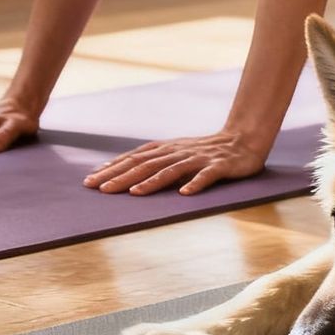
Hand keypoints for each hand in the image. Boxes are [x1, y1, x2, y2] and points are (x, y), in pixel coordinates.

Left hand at [82, 130, 268, 195]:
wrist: (244, 141)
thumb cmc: (206, 151)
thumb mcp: (177, 153)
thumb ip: (155, 162)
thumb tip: (123, 175)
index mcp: (167, 149)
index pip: (134, 158)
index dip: (112, 168)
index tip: (90, 180)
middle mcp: (179, 151)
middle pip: (146, 164)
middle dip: (122, 176)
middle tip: (100, 189)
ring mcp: (199, 158)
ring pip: (171, 170)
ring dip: (151, 181)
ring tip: (134, 194)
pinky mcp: (219, 166)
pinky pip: (206, 176)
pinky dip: (195, 184)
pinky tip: (184, 194)